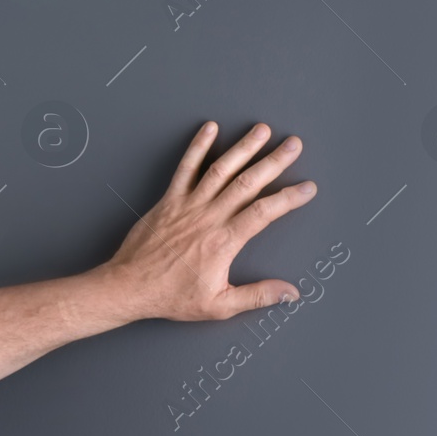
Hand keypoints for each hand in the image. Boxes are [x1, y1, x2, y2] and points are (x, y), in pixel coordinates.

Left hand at [100, 121, 316, 322]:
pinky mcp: (169, 201)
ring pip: (220, 170)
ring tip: (261, 130)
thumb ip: (257, 296)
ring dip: (242, 148)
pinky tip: (210, 129)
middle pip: (247, 183)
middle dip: (273, 161)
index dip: (289, 198)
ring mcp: (187, 206)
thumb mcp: (218, 305)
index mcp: (223, 242)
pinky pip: (185, 169)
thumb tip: (289, 292)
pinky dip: (197, 147)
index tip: (308, 188)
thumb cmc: (169, 296)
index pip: (264, 212)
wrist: (128, 287)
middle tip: (293, 145)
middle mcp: (207, 218)